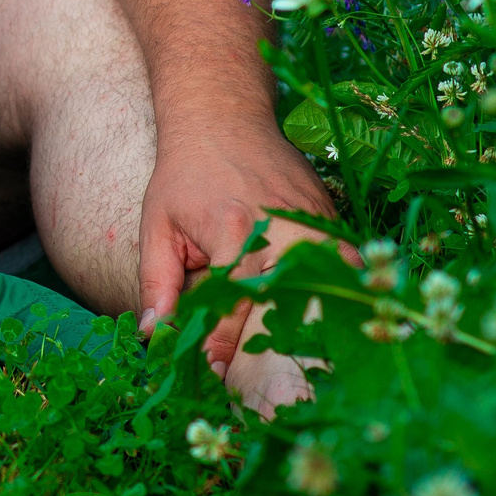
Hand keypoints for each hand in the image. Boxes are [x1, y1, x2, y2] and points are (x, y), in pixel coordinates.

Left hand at [134, 114, 337, 378]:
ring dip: (319, 318)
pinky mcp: (330, 216)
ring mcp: (313, 219)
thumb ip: (157, 282)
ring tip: (308, 357)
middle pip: (289, 297)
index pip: (236, 299)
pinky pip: (341, 263)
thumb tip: (153, 334)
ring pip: (326, 282)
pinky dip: (338, 291)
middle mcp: (280, 225)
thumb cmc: (184, 175)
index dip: (225, 341)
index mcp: (234, 227)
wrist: (222, 115)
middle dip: (276, 339)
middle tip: (264, 380)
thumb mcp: (157, 225)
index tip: (213, 372)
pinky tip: (334, 320)